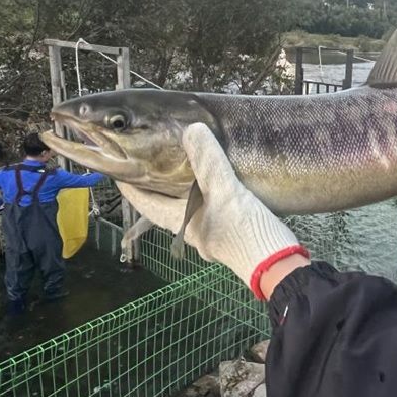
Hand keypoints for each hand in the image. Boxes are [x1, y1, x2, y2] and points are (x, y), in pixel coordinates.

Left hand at [116, 123, 306, 298]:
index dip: (131, 188)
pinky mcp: (233, 236)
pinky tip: (222, 186)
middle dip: (159, 185)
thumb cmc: (244, 231)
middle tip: (154, 160)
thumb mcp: (225, 189)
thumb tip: (191, 130)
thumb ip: (208, 159)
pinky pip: (213, 211)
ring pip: (191, 208)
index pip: (146, 203)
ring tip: (188, 167)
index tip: (118, 171)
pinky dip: (210, 195)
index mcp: (182, 222)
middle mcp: (193, 231)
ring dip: (186, 190)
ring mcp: (214, 236)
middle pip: (167, 206)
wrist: (278, 266)